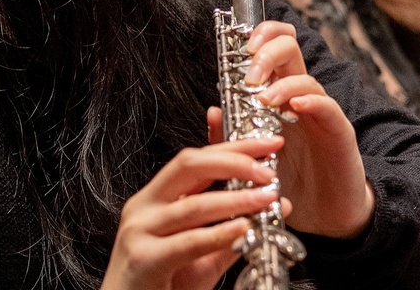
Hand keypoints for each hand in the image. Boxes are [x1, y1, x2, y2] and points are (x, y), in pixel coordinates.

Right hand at [103, 137, 291, 289]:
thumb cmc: (161, 283)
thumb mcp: (202, 249)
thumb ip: (234, 224)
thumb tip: (279, 204)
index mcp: (157, 198)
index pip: (198, 159)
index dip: (234, 146)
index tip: (268, 143)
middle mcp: (145, 208)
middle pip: (190, 165)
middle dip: (234, 161)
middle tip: (267, 169)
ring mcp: (140, 231)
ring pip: (193, 205)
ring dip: (236, 199)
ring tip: (266, 198)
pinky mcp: (143, 260)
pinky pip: (188, 242)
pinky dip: (218, 234)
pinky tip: (242, 228)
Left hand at [238, 21, 375, 239]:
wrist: (326, 214)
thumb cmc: (291, 183)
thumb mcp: (253, 159)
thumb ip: (232, 134)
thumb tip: (212, 109)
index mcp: (280, 97)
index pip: (274, 49)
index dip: (260, 36)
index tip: (240, 44)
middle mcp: (301, 97)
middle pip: (290, 49)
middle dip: (266, 50)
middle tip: (249, 75)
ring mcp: (321, 113)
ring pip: (306, 77)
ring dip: (281, 83)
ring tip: (264, 99)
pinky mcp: (338, 132)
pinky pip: (328, 107)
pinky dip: (310, 101)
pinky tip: (294, 107)